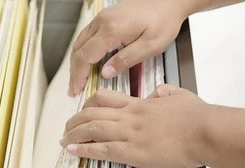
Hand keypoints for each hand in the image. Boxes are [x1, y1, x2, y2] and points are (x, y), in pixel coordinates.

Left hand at [61, 84, 209, 166]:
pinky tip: (73, 150)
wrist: (205, 131)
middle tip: (68, 127)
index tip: (82, 108)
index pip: (104, 98)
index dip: (88, 103)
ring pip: (92, 129)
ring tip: (65, 139)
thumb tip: (158, 92)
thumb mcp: (179, 95)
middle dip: (75, 120)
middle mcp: (129, 116)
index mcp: (138, 104)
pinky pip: (102, 149)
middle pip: (92, 113)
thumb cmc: (195, 116)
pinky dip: (84, 149)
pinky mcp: (133, 151)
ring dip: (74, 134)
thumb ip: (165, 92)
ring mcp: (129, 133)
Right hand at [68, 0, 191, 95]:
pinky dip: (81, 50)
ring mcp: (102, 18)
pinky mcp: (105, 17)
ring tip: (77, 77)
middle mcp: (103, 22)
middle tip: (73, 87)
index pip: (85, 56)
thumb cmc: (163, 19)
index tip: (77, 88)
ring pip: (79, 42)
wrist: (168, 0)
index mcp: (112, 30)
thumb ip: (126, 60)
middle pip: (78, 50)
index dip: (79, 75)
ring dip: (75, 62)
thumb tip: (106, 72)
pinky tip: (84, 59)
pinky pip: (86, 35)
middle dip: (74, 72)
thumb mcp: (150, 45)